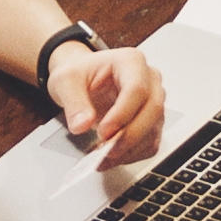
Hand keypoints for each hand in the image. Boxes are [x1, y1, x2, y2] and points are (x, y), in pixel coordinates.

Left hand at [46, 41, 164, 168]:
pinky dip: (132, 155)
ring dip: (129, 149)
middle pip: (152, 110)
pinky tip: (111, 158)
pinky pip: (150, 143)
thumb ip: (73, 102)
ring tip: (103, 158)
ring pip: (153, 130)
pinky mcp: (152, 122)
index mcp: (130, 62)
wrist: (84, 80)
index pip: (137, 89)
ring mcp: (154, 101)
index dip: (122, 114)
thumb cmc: (80, 74)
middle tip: (106, 150)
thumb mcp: (66, 81)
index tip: (103, 131)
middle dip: (129, 136)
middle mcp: (149, 80)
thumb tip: (82, 124)